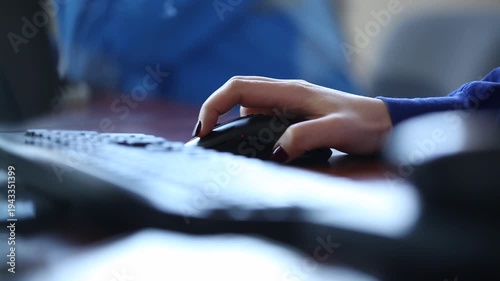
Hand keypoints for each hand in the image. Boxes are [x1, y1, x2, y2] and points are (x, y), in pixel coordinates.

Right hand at [194, 76, 392, 162]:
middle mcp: (286, 93)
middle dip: (216, 112)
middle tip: (207, 139)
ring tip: (231, 148)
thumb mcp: (336, 130)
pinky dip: (251, 130)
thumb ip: (303, 138)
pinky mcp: (294, 114)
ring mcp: (289, 102)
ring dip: (235, 123)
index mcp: (290, 91)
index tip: (204, 129)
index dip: (215, 105)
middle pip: (237, 92)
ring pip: (249, 106)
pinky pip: (263, 117)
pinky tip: (257, 148)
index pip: (239, 88)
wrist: (384, 123)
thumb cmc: (364, 124)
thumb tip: (275, 153)